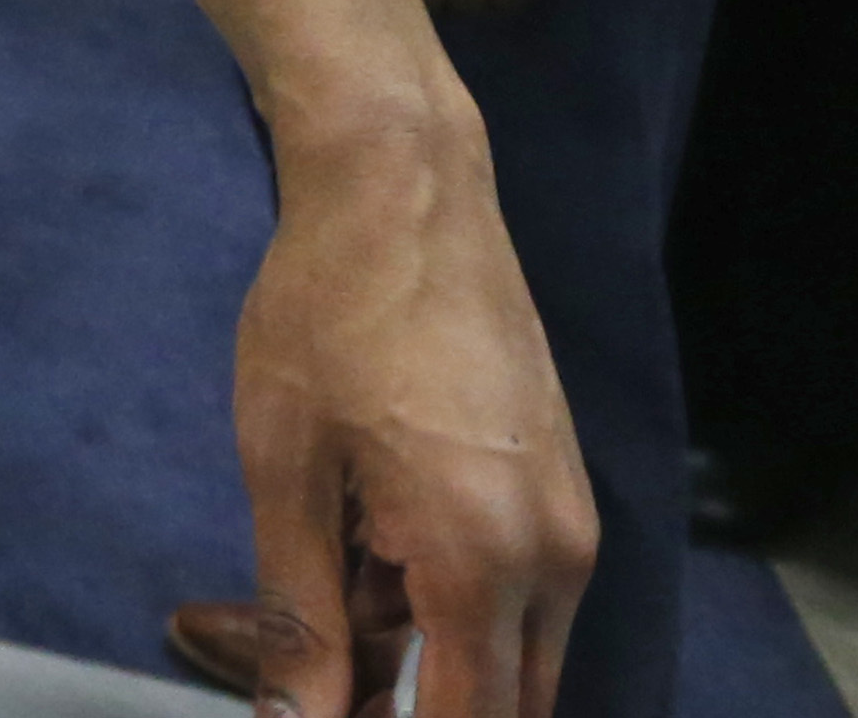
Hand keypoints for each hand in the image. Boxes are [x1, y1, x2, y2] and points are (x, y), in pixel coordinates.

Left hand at [232, 101, 595, 717]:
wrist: (406, 191)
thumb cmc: (327, 314)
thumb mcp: (286, 469)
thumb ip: (299, 615)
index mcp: (483, 558)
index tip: (330, 711)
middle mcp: (555, 558)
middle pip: (498, 701)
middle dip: (404, 697)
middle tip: (306, 652)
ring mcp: (571, 524)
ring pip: (505, 651)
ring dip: (419, 648)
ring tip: (324, 571)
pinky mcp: (563, 493)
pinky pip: (514, 593)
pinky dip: (442, 599)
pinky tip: (361, 539)